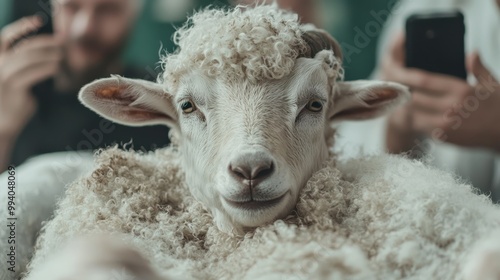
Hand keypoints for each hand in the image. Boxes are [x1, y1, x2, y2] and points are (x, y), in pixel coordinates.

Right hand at [0, 16, 62, 137]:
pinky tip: (57, 68)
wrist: (1, 126)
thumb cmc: (12, 103)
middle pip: (23, 47)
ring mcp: (3, 76)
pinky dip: (47, 68)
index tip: (38, 20)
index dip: (21, 26)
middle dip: (45, 42)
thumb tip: (47, 58)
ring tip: (63, 56)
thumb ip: (25, 68)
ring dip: (49, 55)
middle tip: (62, 42)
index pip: (5, 37)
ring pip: (29, 58)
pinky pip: (33, 73)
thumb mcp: (16, 81)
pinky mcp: (12, 87)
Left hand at [381, 33, 499, 151]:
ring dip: (407, 108)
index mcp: (461, 90)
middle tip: (398, 88)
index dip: (408, 77)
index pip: (424, 81)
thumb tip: (470, 53)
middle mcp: (451, 107)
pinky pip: (421, 127)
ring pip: (413, 115)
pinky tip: (415, 115)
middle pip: (414, 98)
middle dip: (405, 93)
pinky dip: (416, 121)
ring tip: (403, 102)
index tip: (400, 74)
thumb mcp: (493, 84)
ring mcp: (446, 125)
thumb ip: (478, 68)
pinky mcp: (443, 138)